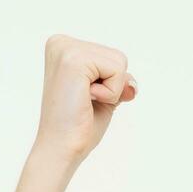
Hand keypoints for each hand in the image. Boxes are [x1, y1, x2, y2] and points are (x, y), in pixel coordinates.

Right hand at [34, 34, 137, 161]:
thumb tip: (131, 84)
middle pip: (118, 56)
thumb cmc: (78, 126)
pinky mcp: (73, 60)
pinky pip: (117, 71)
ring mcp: (65, 49)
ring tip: (85, 100)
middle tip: (84, 101)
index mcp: (63, 47)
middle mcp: (61, 43)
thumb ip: (118, 80)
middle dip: (111, 85)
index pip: (111, 57)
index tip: (84, 97)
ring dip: (111, 90)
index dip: (108, 84)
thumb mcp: (104, 96)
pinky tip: (86, 100)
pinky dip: (110, 93)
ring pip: (120, 62)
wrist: (61, 148)